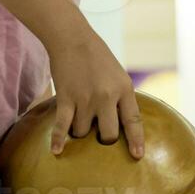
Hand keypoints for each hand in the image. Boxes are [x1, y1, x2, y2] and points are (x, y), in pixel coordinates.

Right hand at [46, 31, 144, 158]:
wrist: (72, 37)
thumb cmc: (97, 56)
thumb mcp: (119, 75)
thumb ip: (122, 98)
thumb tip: (124, 123)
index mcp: (124, 89)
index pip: (133, 121)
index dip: (136, 140)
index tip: (138, 156)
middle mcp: (107, 96)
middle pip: (108, 135)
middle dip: (104, 140)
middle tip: (99, 136)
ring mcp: (86, 98)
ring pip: (83, 132)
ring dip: (80, 132)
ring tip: (78, 121)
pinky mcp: (66, 98)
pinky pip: (63, 125)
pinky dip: (59, 139)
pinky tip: (57, 151)